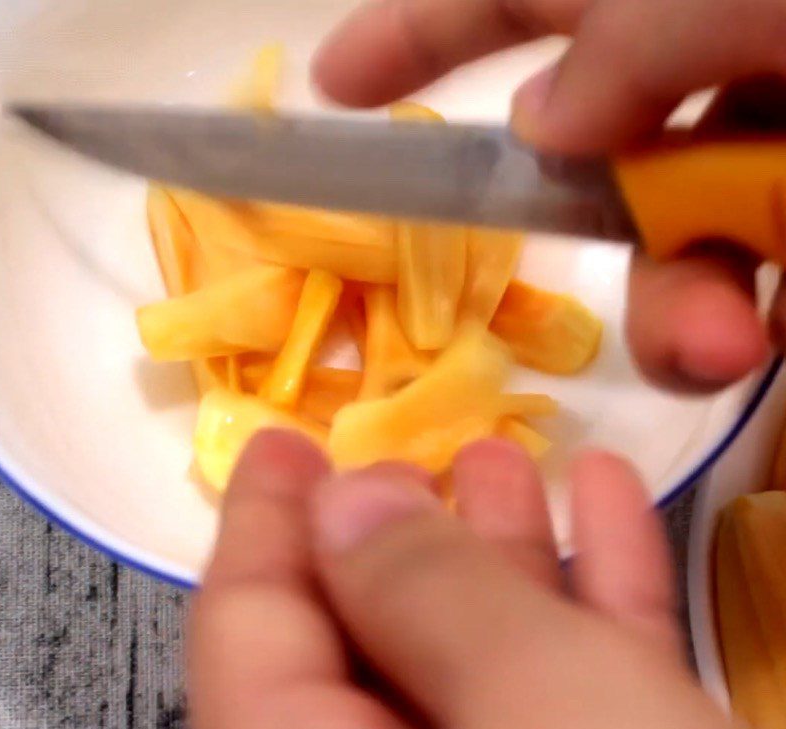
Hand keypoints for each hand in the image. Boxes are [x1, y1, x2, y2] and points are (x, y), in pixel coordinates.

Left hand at [188, 430, 784, 728]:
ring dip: (505, 558)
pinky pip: (563, 709)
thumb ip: (422, 587)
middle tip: (415, 451)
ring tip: (514, 461)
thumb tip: (341, 501)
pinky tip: (610, 511)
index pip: (248, 630)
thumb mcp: (533, 699)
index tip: (279, 442)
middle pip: (363, 647)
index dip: (264, 519)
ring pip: (473, 671)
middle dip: (402, 535)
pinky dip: (590, 613)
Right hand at [312, 0, 785, 392]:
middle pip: (600, 163)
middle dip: (604, 246)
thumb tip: (544, 121)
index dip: (418, 35)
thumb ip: (635, 31)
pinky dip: (752, 324)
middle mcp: (716, 68)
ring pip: (682, 247)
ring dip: (683, 316)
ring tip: (728, 347)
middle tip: (654, 307)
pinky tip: (766, 337)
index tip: (336, 85)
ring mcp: (773, 151)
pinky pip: (758, 287)